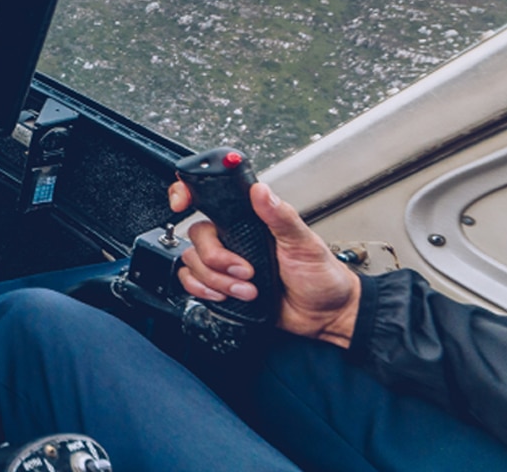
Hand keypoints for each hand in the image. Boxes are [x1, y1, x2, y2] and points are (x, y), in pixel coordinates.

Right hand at [168, 180, 361, 348]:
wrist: (324, 315)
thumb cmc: (321, 276)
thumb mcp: (305, 243)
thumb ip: (280, 216)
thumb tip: (260, 190)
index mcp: (250, 221)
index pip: (211, 199)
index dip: (187, 194)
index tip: (182, 203)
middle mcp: (233, 239)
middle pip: (196, 237)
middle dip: (218, 260)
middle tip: (246, 271)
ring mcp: (224, 264)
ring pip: (193, 263)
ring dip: (218, 281)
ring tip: (248, 289)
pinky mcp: (220, 287)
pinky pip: (190, 282)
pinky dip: (203, 290)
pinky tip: (227, 296)